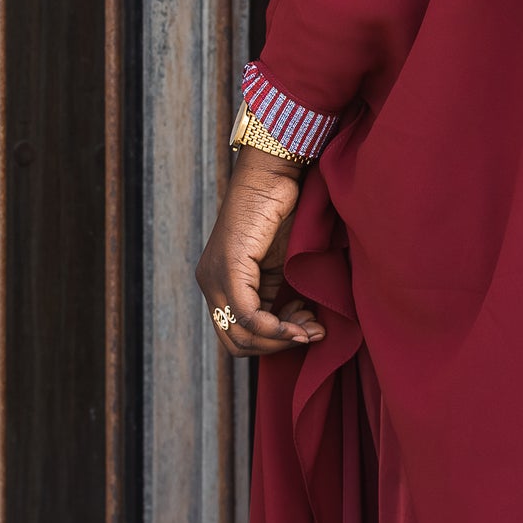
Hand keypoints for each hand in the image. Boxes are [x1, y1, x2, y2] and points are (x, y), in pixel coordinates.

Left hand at [195, 154, 325, 358]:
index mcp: (220, 284)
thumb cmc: (285, 214)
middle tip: (311, 332)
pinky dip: (276, 327)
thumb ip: (286, 299)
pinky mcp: (228, 268)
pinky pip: (248, 315)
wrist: (275, 175)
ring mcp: (214, 277)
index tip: (308, 331)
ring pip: (241, 335)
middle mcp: (210, 284)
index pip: (238, 336)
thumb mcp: (285, 268)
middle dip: (278, 346)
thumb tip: (307, 333)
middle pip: (237, 343)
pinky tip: (300, 324)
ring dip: (281, 339)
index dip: (274, 344)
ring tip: (311, 327)